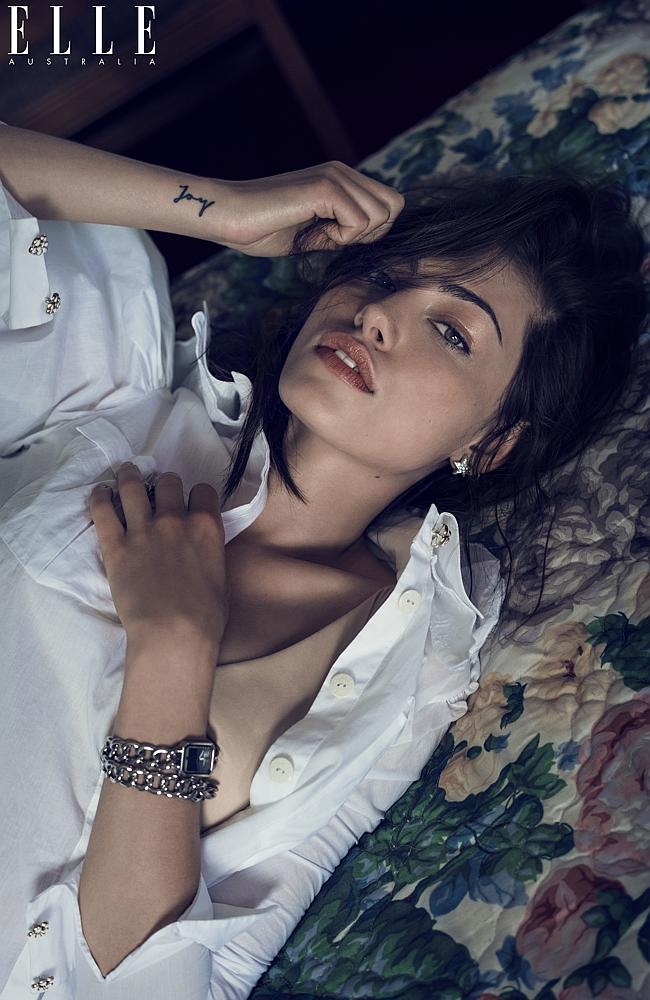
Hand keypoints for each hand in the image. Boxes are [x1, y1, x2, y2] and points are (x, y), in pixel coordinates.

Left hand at [89, 463, 227, 653]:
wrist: (173, 633)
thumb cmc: (205, 616)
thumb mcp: (220, 576)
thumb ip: (208, 552)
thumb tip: (201, 550)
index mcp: (206, 527)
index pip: (203, 491)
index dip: (196, 495)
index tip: (190, 501)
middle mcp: (175, 520)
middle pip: (168, 483)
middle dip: (164, 484)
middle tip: (157, 490)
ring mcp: (143, 531)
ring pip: (133, 487)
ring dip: (129, 477)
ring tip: (126, 474)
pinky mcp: (115, 546)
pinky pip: (103, 510)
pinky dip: (100, 497)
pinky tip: (101, 492)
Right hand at [213, 160, 404, 256]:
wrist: (228, 217)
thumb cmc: (261, 229)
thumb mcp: (314, 234)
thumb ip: (342, 232)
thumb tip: (371, 239)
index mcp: (341, 179)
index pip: (390, 203)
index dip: (374, 230)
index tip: (338, 238)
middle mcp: (342, 171)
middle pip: (394, 207)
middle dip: (370, 233)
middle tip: (333, 238)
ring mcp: (334, 176)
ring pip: (381, 215)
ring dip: (353, 236)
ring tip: (319, 233)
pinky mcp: (325, 187)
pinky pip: (359, 222)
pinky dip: (341, 237)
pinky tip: (313, 231)